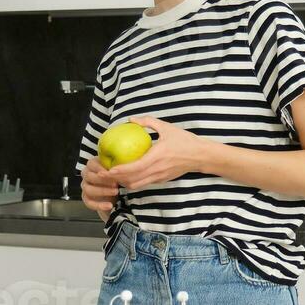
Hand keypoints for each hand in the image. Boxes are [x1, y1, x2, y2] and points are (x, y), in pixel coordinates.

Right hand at [78, 156, 115, 214]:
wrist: (115, 192)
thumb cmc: (116, 176)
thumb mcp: (117, 170)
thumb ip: (117, 167)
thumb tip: (120, 167)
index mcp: (92, 165)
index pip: (91, 164)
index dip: (100, 168)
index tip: (110, 172)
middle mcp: (86, 175)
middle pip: (89, 176)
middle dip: (103, 180)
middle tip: (115, 183)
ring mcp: (85, 187)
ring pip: (88, 189)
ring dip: (103, 191)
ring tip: (115, 192)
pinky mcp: (87, 198)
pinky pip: (89, 202)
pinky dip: (99, 205)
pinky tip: (109, 205)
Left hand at [99, 117, 214, 192]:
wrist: (200, 155)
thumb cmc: (184, 140)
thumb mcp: (166, 127)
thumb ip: (148, 122)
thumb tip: (131, 119)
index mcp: (156, 157)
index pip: (134, 168)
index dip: (119, 171)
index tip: (107, 169)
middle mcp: (156, 170)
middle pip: (132, 180)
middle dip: (116, 179)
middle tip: (104, 174)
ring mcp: (159, 177)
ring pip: (137, 185)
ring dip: (124, 182)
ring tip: (114, 176)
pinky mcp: (162, 180)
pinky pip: (144, 183)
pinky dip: (133, 181)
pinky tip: (127, 175)